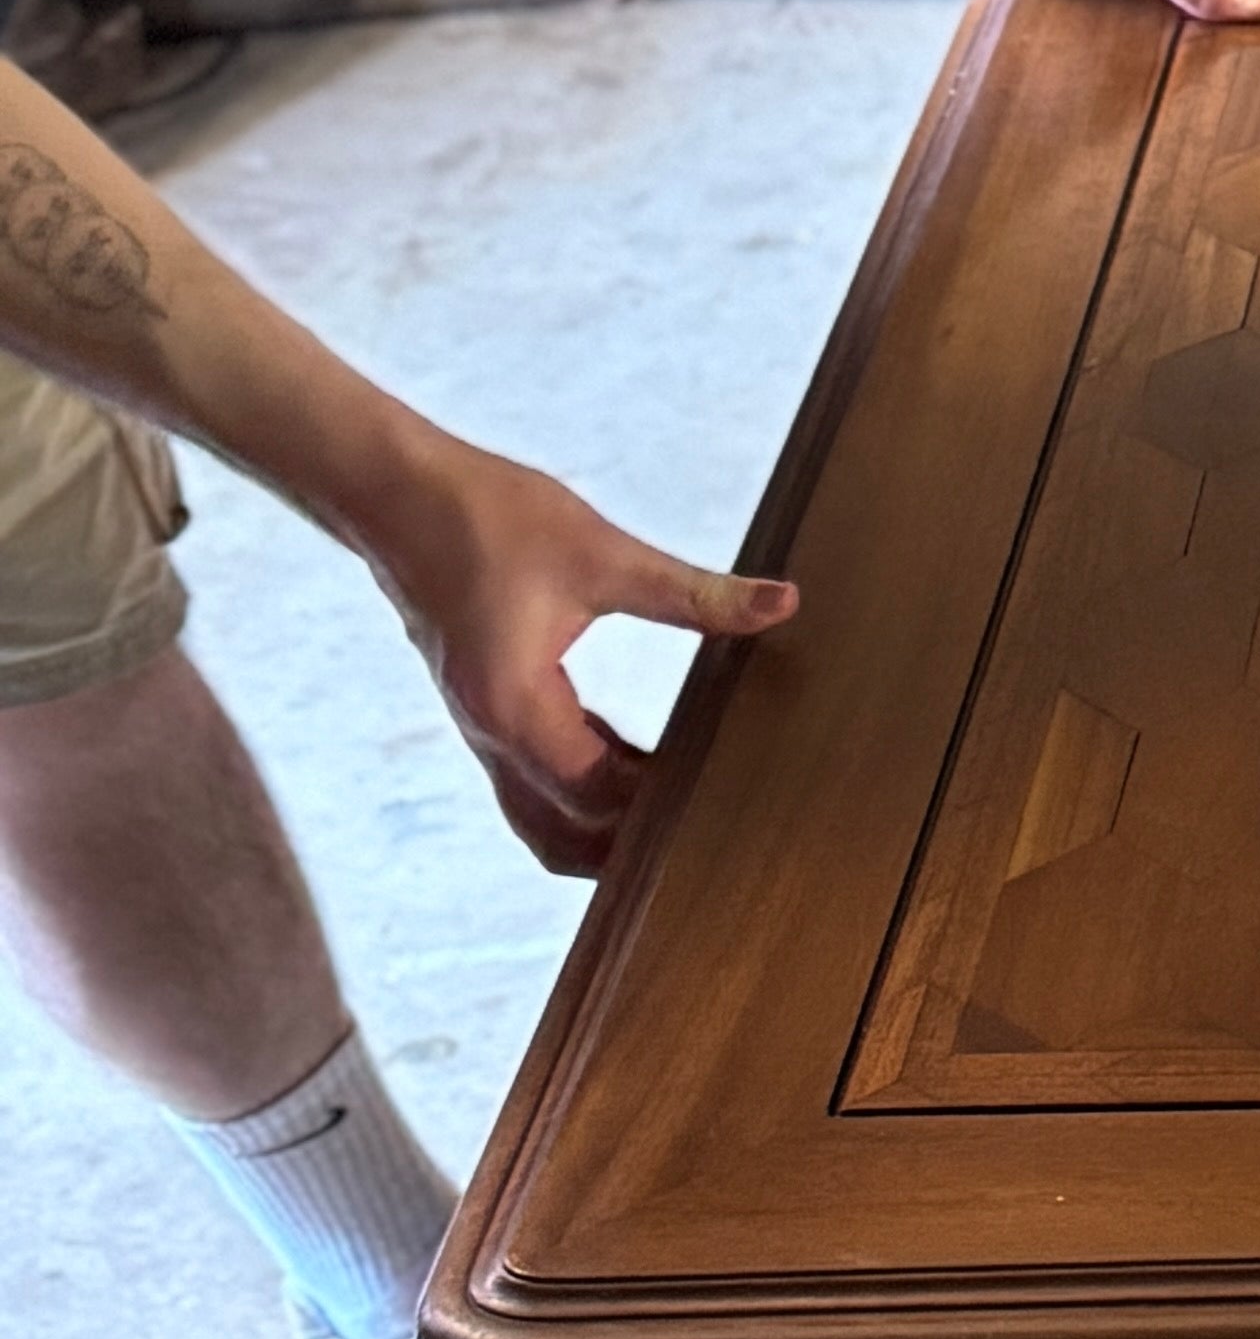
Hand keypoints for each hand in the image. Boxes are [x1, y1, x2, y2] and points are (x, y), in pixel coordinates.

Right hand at [362, 435, 798, 877]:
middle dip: (627, 845)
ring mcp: (480, 727)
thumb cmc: (488, 519)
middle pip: (560, 834)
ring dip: (600, 827)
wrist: (398, 494)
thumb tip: (782, 605)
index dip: (659, 808)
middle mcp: (490, 734)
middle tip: (707, 828)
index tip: (724, 802)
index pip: (596, 796)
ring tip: (679, 810)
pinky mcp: (482, 707)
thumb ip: (694, 593)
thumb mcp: (604, 555)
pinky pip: (531, 777)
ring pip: (538, 816)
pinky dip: (580, 789)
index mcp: (516, 708)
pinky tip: (635, 765)